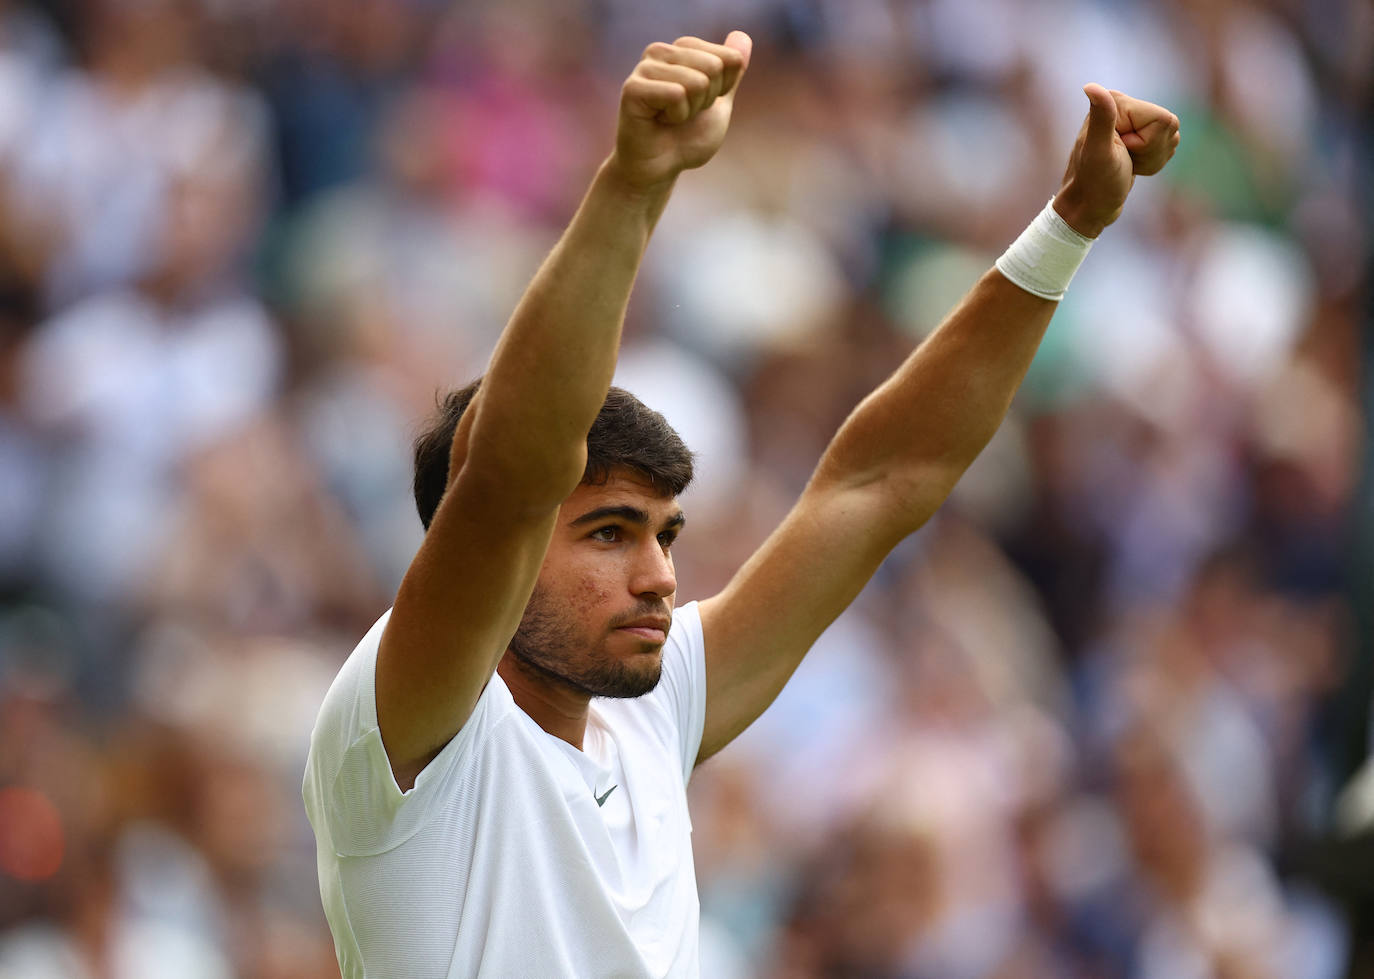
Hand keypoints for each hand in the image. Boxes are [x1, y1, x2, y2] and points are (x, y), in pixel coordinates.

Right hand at [607, 31, 751, 193]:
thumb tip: (742, 35)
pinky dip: (676, 116)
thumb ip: (732, 72)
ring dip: (690, 111)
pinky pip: (677, 94)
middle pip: (714, 67)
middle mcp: (661, 51)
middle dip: (706, 100)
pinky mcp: (633, 87)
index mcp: (682, 49)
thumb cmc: (686, 138)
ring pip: (697, 81)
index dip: (722, 90)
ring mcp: (645, 67)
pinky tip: (659, 121)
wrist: (659, 169)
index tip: (700, 105)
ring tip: (670, 119)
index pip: (729, 58)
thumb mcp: (718, 104)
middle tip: (684, 114)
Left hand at [1053, 84, 1180, 237]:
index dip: (1147, 143)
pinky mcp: (1137, 136)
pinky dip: (1153, 162)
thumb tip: (1090, 86)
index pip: (1163, 120)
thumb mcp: (1099, 152)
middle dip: (1152, 151)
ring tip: (1127, 164)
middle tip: (1125, 160)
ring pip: (1170, 137)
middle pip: (1169, 126)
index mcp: (1115, 102)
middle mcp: (1122, 106)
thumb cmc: (1093, 184)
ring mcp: (1131, 122)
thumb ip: (1101, 118)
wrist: (1088, 208)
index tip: (1123, 152)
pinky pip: (1165, 146)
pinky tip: (1133, 166)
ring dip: (1153, 158)